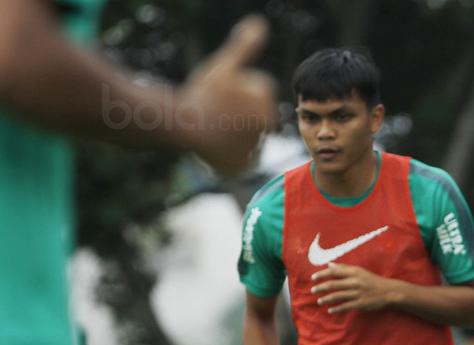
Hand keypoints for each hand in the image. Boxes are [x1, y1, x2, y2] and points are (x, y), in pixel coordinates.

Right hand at [177, 15, 278, 175]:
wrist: (181, 128)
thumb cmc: (201, 95)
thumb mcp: (223, 66)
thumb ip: (245, 46)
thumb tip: (260, 22)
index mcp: (267, 105)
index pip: (257, 90)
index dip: (236, 88)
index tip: (220, 94)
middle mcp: (266, 130)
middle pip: (252, 112)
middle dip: (237, 109)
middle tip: (215, 111)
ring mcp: (254, 149)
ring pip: (243, 131)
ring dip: (232, 128)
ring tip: (214, 125)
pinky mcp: (242, 166)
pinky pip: (237, 154)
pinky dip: (228, 149)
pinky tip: (215, 142)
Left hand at [310, 262, 396, 313]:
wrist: (389, 292)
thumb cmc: (373, 280)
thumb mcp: (360, 271)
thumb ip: (344, 268)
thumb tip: (329, 265)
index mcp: (354, 272)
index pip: (334, 272)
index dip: (322, 274)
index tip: (313, 278)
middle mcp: (355, 282)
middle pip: (334, 284)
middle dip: (321, 287)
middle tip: (313, 290)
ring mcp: (358, 293)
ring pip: (338, 296)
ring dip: (326, 299)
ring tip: (319, 301)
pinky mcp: (360, 303)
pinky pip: (345, 306)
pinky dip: (337, 309)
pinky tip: (330, 310)